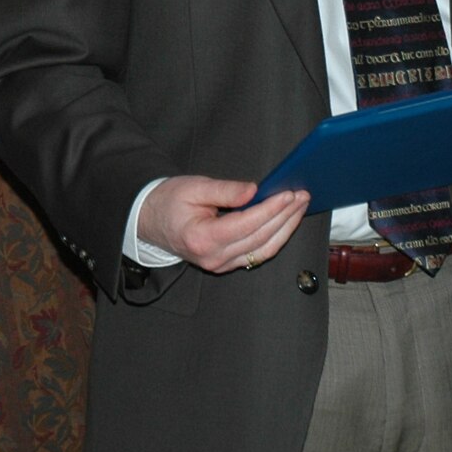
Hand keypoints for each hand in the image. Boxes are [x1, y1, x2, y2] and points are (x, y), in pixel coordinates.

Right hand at [137, 175, 309, 273]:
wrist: (149, 221)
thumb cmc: (168, 201)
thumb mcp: (193, 187)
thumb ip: (225, 190)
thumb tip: (254, 190)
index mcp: (202, 238)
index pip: (247, 224)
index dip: (271, 209)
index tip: (289, 193)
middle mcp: (214, 257)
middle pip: (260, 238)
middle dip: (285, 216)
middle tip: (301, 196)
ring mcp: (220, 264)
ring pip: (264, 250)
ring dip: (286, 228)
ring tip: (299, 207)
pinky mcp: (226, 264)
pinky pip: (257, 254)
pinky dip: (275, 238)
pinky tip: (285, 221)